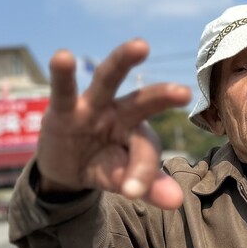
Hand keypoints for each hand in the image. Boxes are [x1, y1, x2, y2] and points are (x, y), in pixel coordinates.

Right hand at [36, 39, 191, 208]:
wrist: (68, 167)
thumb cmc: (105, 165)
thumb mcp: (123, 178)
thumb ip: (147, 185)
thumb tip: (178, 201)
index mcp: (139, 132)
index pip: (146, 150)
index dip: (143, 172)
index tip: (134, 192)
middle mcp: (121, 113)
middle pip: (143, 101)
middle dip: (162, 96)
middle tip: (183, 93)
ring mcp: (92, 107)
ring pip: (109, 80)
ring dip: (123, 62)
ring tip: (141, 46)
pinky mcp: (63, 108)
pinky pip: (63, 89)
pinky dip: (63, 74)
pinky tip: (63, 56)